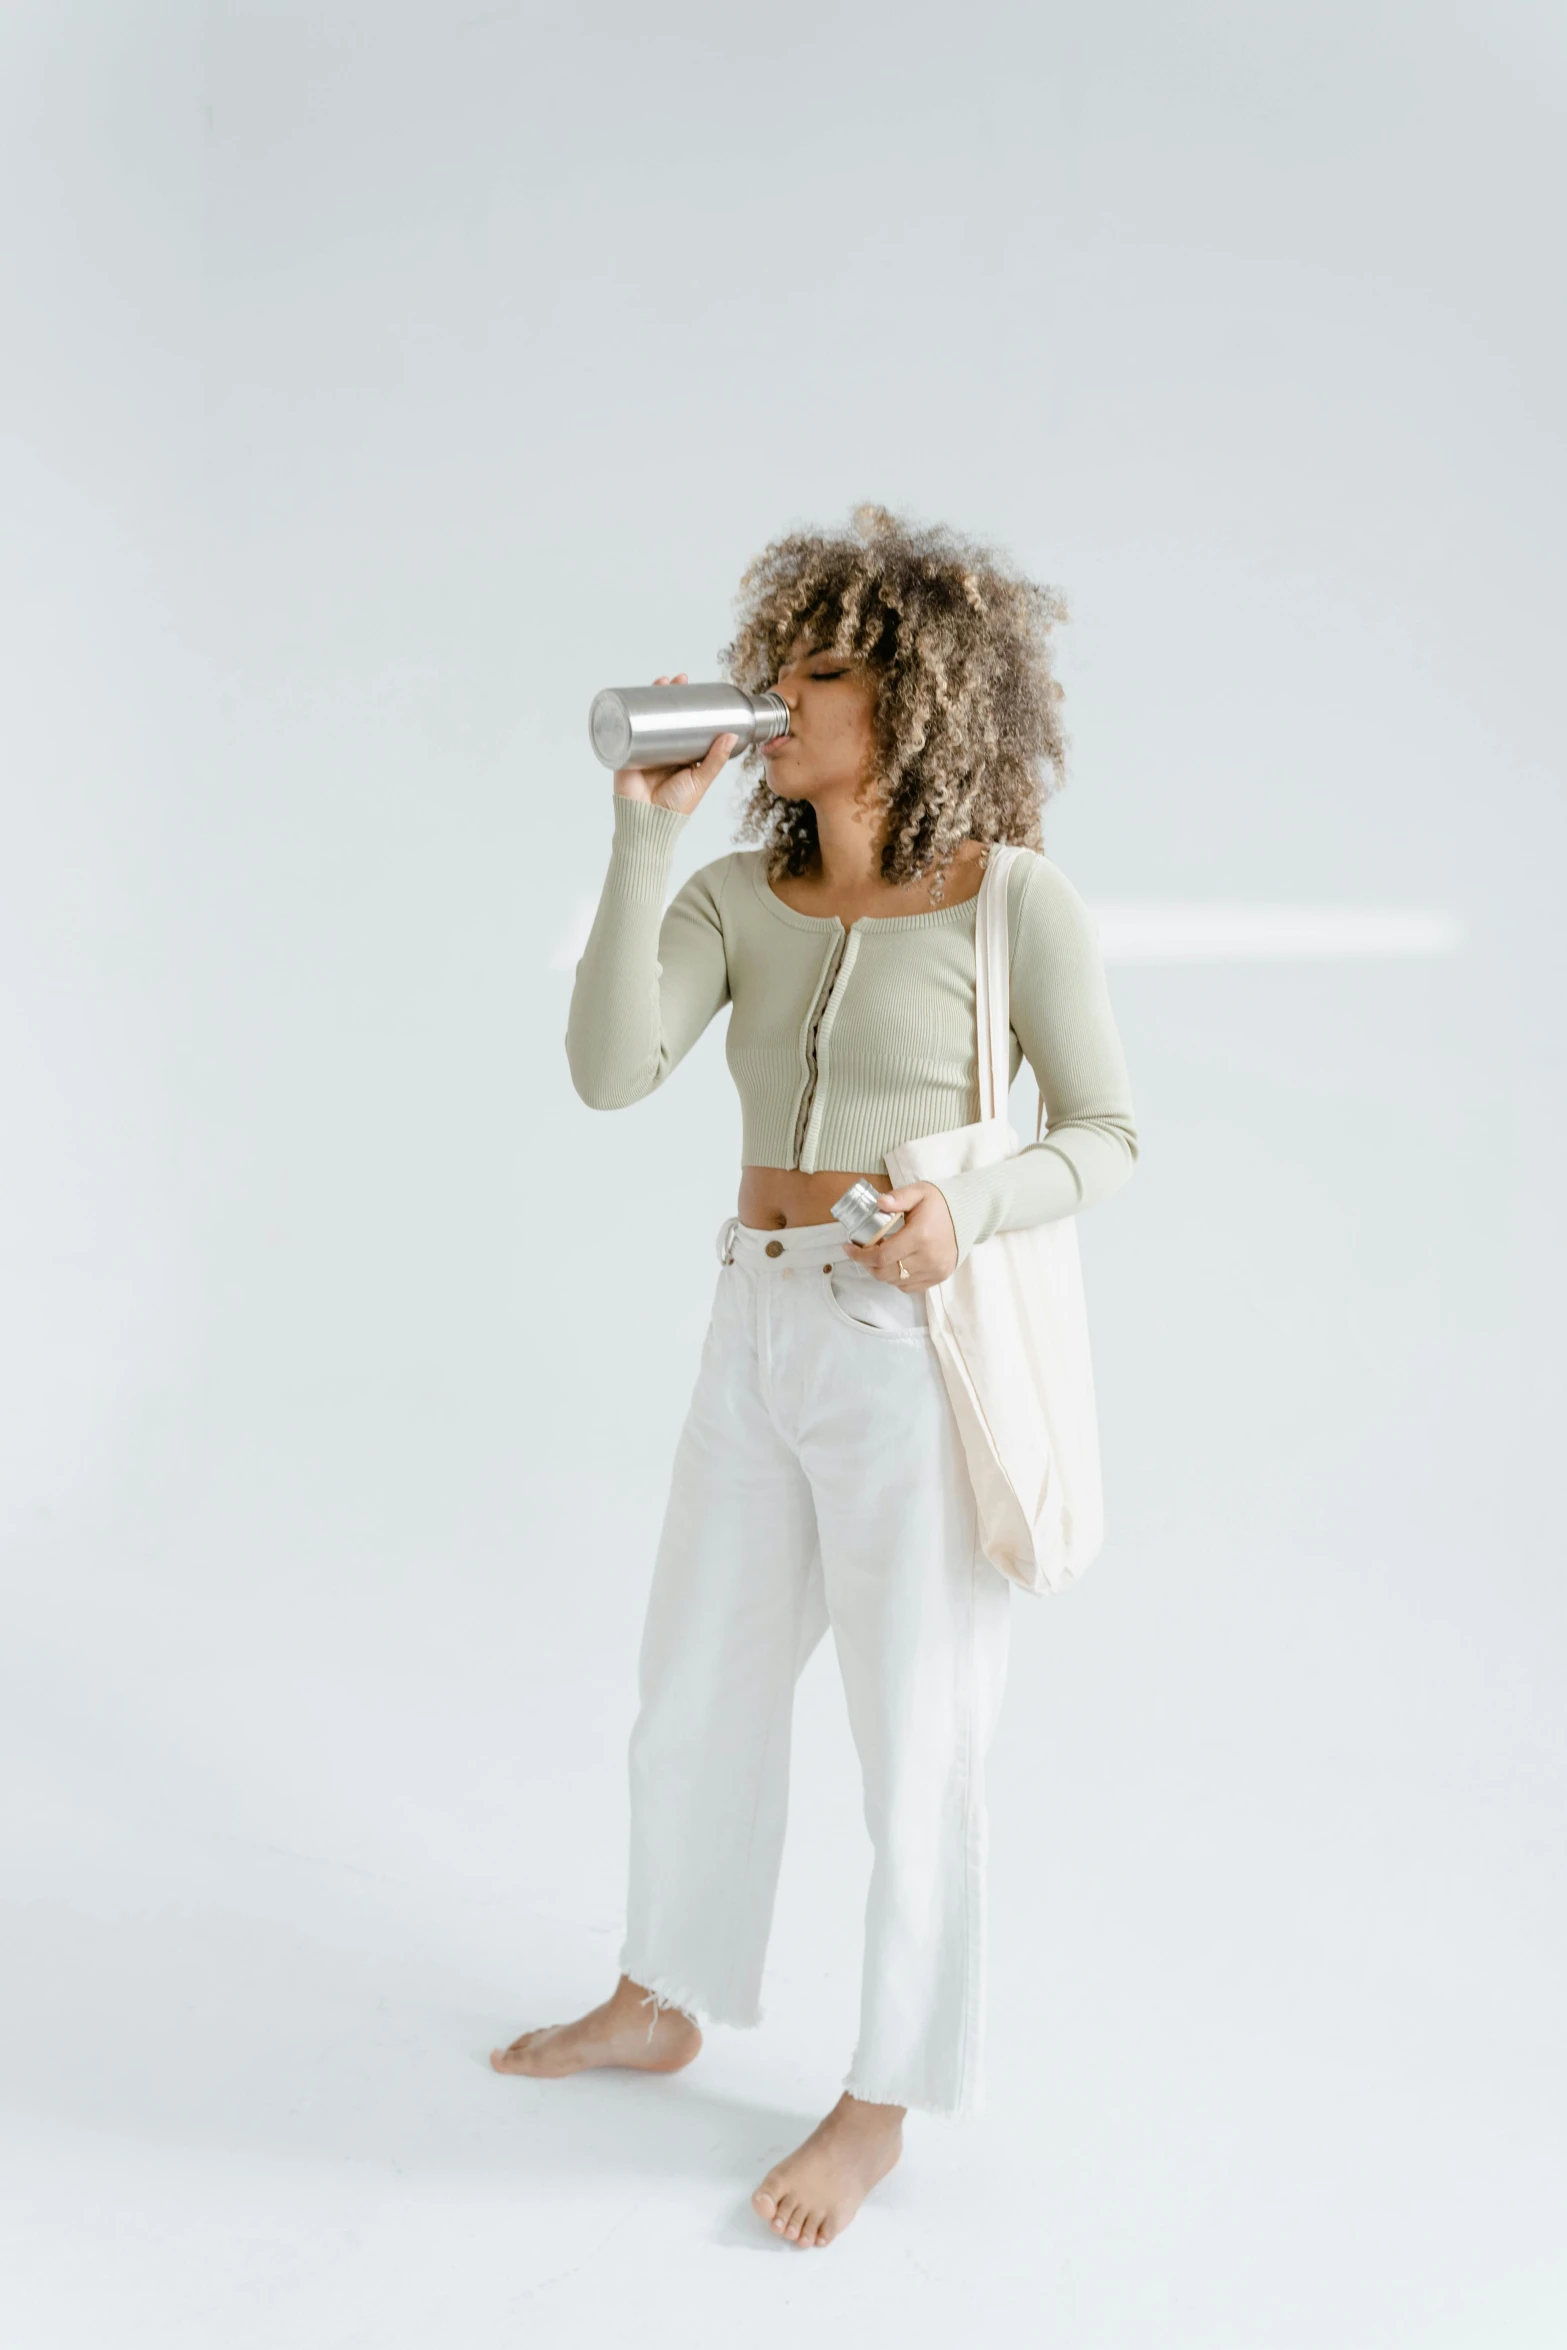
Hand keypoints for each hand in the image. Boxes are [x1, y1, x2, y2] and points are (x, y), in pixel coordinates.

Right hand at [613, 672, 737, 815]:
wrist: (649, 823)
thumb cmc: (676, 807)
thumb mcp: (700, 780)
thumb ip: (715, 760)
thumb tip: (731, 734)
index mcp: (678, 754)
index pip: (683, 723)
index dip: (687, 706)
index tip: (693, 688)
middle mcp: (660, 749)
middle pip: (664, 716)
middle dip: (669, 695)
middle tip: (679, 679)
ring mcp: (642, 749)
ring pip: (646, 718)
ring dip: (650, 698)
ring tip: (661, 682)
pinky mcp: (625, 753)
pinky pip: (624, 730)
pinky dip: (626, 713)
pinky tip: (631, 697)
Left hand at [846, 1183, 958, 1291]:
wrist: (969, 1215)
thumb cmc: (941, 1203)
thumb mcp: (919, 1192)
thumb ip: (898, 1197)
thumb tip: (879, 1203)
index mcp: (919, 1236)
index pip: (881, 1256)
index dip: (860, 1255)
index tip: (848, 1247)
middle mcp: (927, 1258)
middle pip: (885, 1273)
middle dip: (867, 1264)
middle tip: (861, 1252)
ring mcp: (935, 1270)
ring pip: (895, 1282)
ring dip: (881, 1272)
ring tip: (877, 1257)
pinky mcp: (939, 1277)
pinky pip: (909, 1287)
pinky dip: (896, 1279)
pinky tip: (895, 1264)